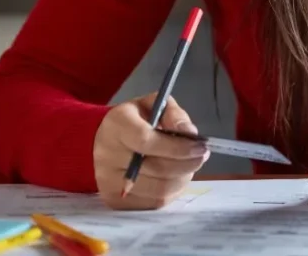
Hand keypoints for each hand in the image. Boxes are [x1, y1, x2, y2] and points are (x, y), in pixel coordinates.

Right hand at [93, 93, 208, 209]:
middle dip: (186, 164)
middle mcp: (107, 155)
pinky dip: (172, 191)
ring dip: (182, 178)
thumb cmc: (136, 120)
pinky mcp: (115, 201)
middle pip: (156, 168)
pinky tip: (176, 177)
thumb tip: (190, 134)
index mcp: (117, 125)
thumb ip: (174, 115)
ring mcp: (109, 181)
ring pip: (158, 189)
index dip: (177, 147)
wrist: (106, 140)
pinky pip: (154, 202)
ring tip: (190, 166)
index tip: (200, 147)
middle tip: (201, 156)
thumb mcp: (155, 105)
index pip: (147, 141)